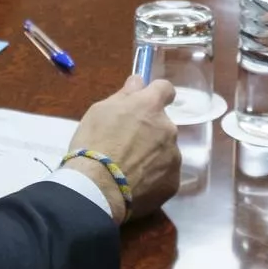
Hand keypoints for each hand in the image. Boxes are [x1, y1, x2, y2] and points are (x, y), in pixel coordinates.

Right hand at [66, 75, 180, 223]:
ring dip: (152, 155)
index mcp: (150, 107)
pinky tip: (135, 184)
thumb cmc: (94, 144)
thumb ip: (124, 95)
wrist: (97, 187)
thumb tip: (138, 81)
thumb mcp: (99, 111)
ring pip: (165, 150)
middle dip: (150, 131)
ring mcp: (174, 156)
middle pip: (163, 124)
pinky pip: (165, 175)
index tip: (146, 103)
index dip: (155, 94)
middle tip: (126, 145)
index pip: (165, 89)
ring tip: (129, 169)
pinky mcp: (173, 182)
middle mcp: (168, 128)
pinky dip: (154, 178)